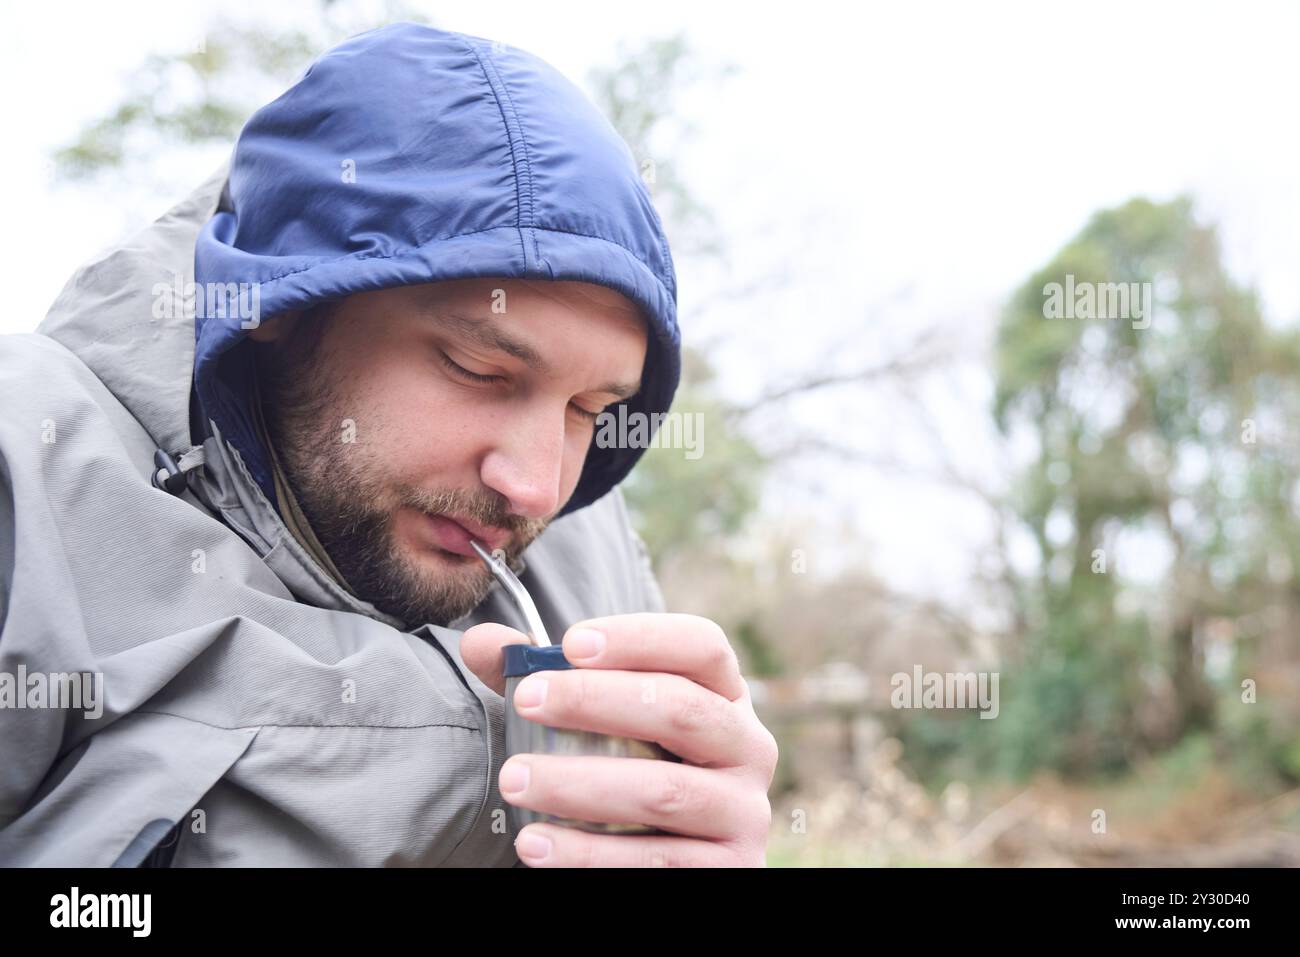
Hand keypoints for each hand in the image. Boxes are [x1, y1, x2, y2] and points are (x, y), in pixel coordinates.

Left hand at [461, 613, 777, 865]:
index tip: (570, 643)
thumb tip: (481, 644)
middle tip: (525, 700)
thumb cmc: (631, 773)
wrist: (674, 866)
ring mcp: (743, 813)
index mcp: (724, 697)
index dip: (641, 637)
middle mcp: (748, 748)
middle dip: (596, 700)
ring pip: (663, 791)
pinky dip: (587, 853)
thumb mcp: (604, 726)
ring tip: (514, 780)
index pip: (702, 646)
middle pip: (681, 708)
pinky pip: (655, 861)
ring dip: (579, 783)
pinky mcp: (727, 871)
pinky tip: (534, 843)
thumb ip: (545, 680)